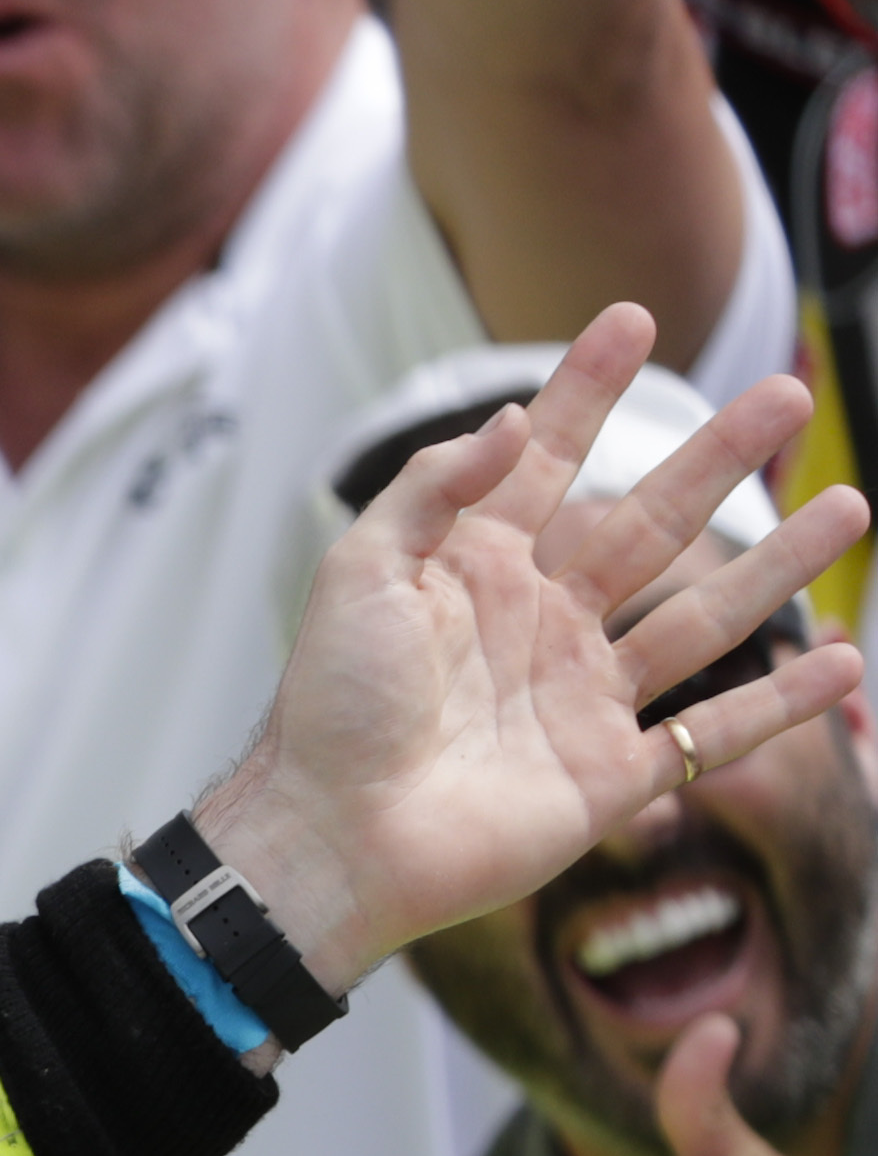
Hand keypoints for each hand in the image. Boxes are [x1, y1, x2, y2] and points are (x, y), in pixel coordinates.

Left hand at [194, 305, 870, 987]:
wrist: (333, 836)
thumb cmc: (329, 709)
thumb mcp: (361, 575)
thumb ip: (433, 491)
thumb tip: (508, 419)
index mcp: (472, 570)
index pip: (544, 462)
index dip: (584, 392)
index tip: (631, 320)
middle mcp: (538, 624)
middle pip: (650, 524)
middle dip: (716, 459)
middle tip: (786, 394)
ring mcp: (580, 697)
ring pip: (703, 620)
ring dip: (777, 565)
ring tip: (850, 506)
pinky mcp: (610, 773)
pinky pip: (711, 733)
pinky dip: (780, 703)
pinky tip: (839, 662)